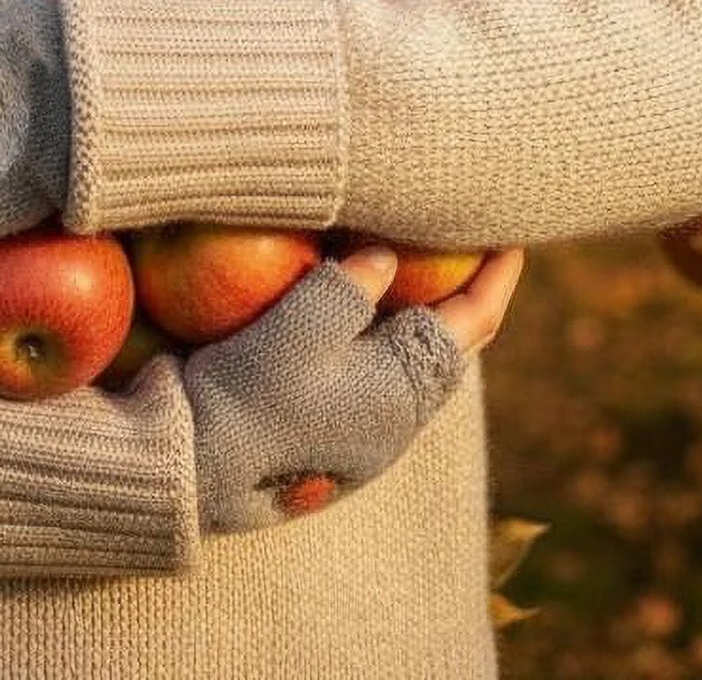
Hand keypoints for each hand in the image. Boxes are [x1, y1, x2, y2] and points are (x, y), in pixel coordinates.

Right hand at [182, 243, 522, 532]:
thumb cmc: (248, 394)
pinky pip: (381, 370)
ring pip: (418, 360)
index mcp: (405, 392)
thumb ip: (349, 285)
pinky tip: (363, 306)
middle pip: (454, 344)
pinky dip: (386, 329)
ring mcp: (366, 430)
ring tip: (421, 266)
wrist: (193, 468)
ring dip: (426, 312)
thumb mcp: (298, 326)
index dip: (494, 274)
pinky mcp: (334, 432)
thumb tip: (386, 257)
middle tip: (469, 243)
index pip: (473, 321)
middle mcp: (398, 418)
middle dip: (468, 293)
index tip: (508, 233)